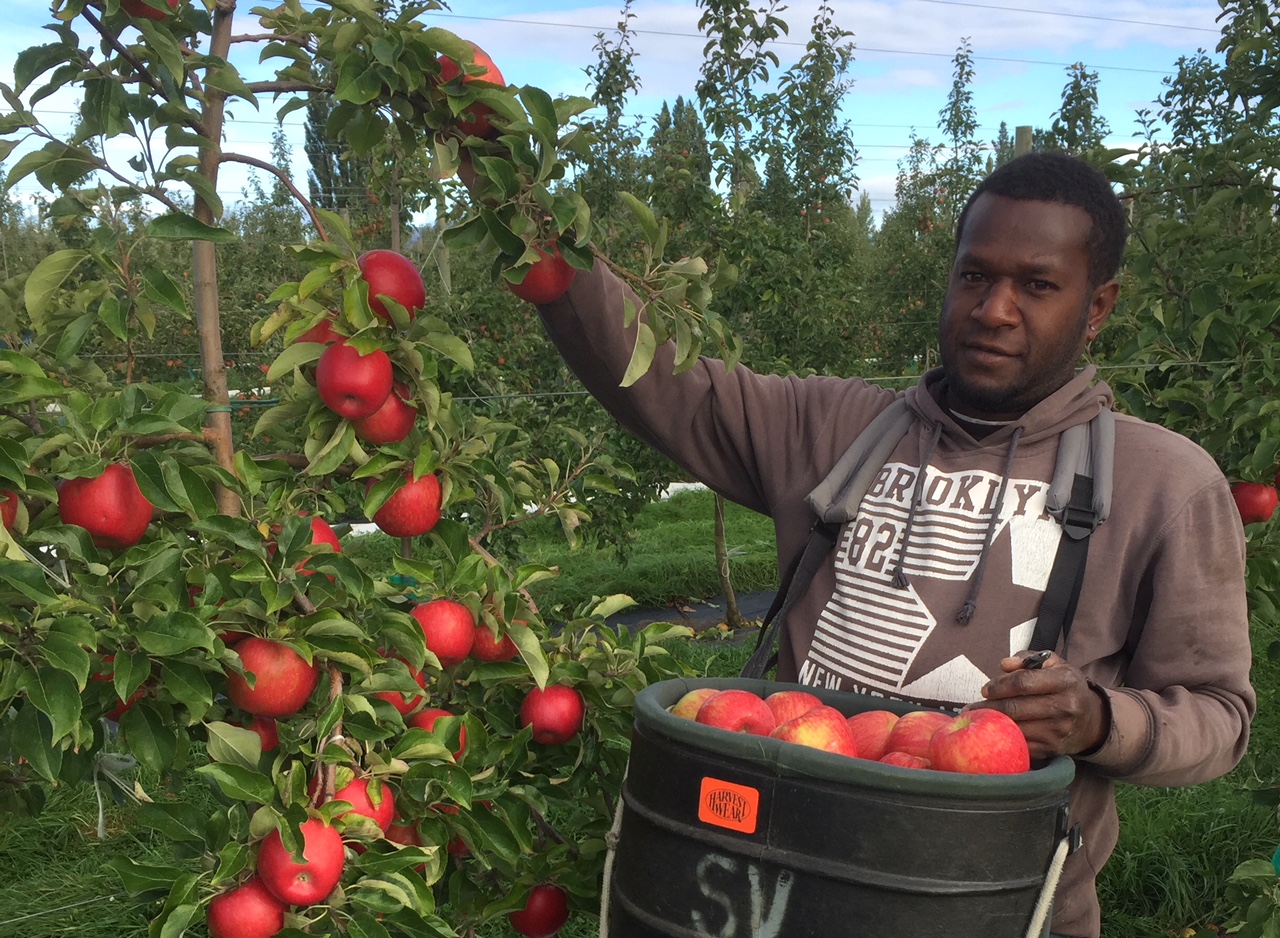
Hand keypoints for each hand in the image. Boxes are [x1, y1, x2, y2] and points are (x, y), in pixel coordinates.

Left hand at [968, 651, 1108, 758]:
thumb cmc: (1065, 687)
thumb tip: (1004, 664)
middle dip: (988, 707)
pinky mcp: (1052, 749)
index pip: (1023, 682)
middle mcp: (1065, 707)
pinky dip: (1002, 740)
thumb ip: (1027, 659)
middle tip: (971, 707)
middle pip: (1015, 708)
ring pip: (1015, 728)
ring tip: (976, 719)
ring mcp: (1059, 731)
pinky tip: (991, 734)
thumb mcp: (1054, 664)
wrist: (1091, 721)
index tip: (985, 689)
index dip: (999, 685)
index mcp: (1066, 682)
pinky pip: (1020, 745)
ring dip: (991, 725)